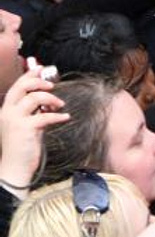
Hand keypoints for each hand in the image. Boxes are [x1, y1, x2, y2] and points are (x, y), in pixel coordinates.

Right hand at [0, 66, 69, 195]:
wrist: (14, 169)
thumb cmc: (22, 149)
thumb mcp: (25, 126)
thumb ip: (32, 113)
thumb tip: (47, 101)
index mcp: (5, 111)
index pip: (16, 87)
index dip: (28, 76)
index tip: (40, 68)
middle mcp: (7, 113)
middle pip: (21, 87)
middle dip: (38, 82)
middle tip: (52, 85)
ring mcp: (15, 120)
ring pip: (34, 98)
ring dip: (51, 99)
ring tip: (60, 106)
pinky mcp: (26, 129)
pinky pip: (45, 116)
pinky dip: (58, 116)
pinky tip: (65, 117)